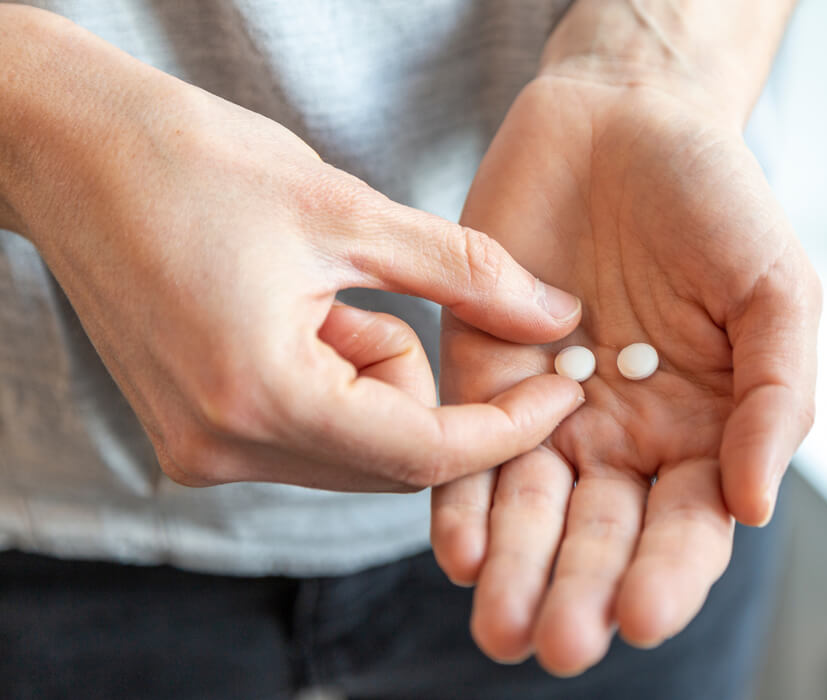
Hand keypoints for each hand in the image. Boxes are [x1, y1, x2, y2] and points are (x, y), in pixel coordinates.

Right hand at [0, 9, 584, 492]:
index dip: (507, 430)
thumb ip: (468, 274)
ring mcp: (199, 451)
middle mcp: (222, 449)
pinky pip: (307, 436)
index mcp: (260, 397)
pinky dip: (333, 385)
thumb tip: (558, 316)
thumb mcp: (350, 212)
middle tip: (383, 296)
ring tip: (319, 295)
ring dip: (371, 380)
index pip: (423, 455)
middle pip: (390, 461)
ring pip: (352, 448)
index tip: (563, 390)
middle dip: (421, 386)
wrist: (73, 151)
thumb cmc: (197, 163)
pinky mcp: (193, 436)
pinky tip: (294, 316)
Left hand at [432, 76, 819, 673]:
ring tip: (501, 624)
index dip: (666, 574)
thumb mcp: (775, 290)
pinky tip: (460, 547)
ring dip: (515, 569)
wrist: (623, 121)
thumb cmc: (714, 201)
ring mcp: (547, 410)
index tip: (639, 612)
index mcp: (700, 430)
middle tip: (558, 644)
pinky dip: (461, 498)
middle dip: (578, 590)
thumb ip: (776, 396)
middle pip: (599, 534)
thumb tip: (755, 505)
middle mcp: (620, 435)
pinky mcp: (480, 372)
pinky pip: (465, 447)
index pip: (685, 527)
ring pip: (528, 508)